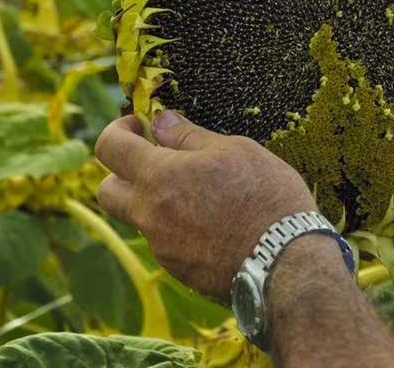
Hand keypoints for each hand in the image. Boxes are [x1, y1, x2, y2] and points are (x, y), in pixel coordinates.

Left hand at [94, 110, 316, 301]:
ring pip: (139, 218)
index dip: (118, 129)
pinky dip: (178, 227)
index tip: (139, 125)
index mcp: (158, 176)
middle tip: (155, 160)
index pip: (109, 146)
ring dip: (154, 201)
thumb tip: (160, 121)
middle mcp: (149, 215)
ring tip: (196, 193)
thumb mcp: (233, 150)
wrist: (286, 261)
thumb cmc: (265, 197)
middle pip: (107, 191)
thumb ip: (189, 136)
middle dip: (121, 171)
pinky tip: (213, 223)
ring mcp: (162, 247)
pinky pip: (165, 241)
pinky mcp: (179, 271)